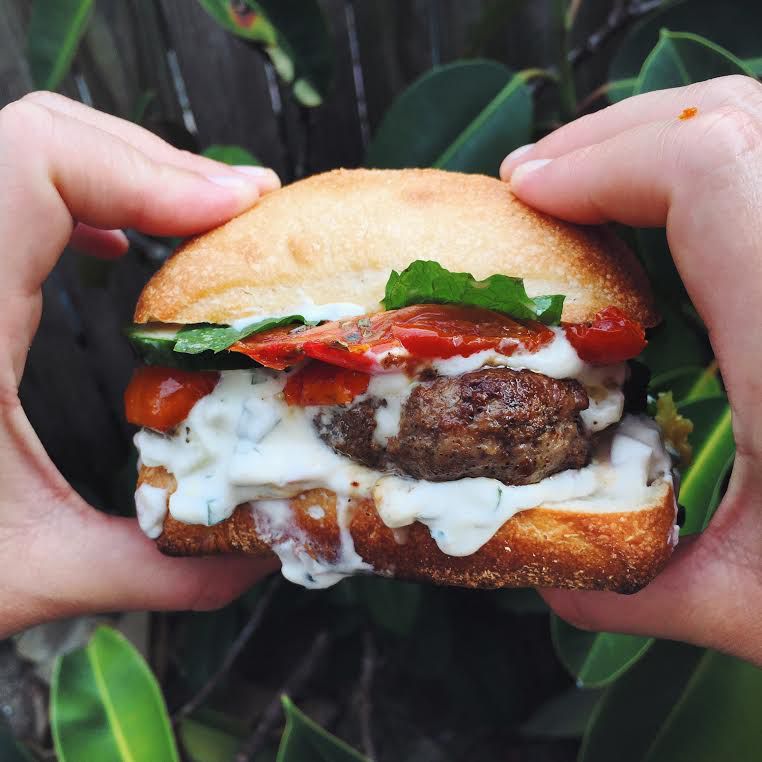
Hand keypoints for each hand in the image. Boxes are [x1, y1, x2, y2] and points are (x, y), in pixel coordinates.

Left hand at [0, 92, 279, 636]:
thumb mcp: (29, 575)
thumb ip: (159, 569)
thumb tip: (263, 557)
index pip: (34, 165)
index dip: (150, 171)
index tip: (236, 212)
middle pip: (42, 136)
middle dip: (160, 165)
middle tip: (247, 211)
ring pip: (23, 151)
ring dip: (125, 172)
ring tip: (203, 217)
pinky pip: (6, 191)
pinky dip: (78, 196)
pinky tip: (113, 241)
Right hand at [501, 74, 761, 664]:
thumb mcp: (758, 608)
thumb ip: (634, 587)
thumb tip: (544, 578)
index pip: (706, 171)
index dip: (598, 162)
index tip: (523, 194)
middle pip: (729, 119)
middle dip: (609, 138)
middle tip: (535, 181)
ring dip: (659, 141)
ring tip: (588, 185)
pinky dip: (713, 168)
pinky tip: (673, 217)